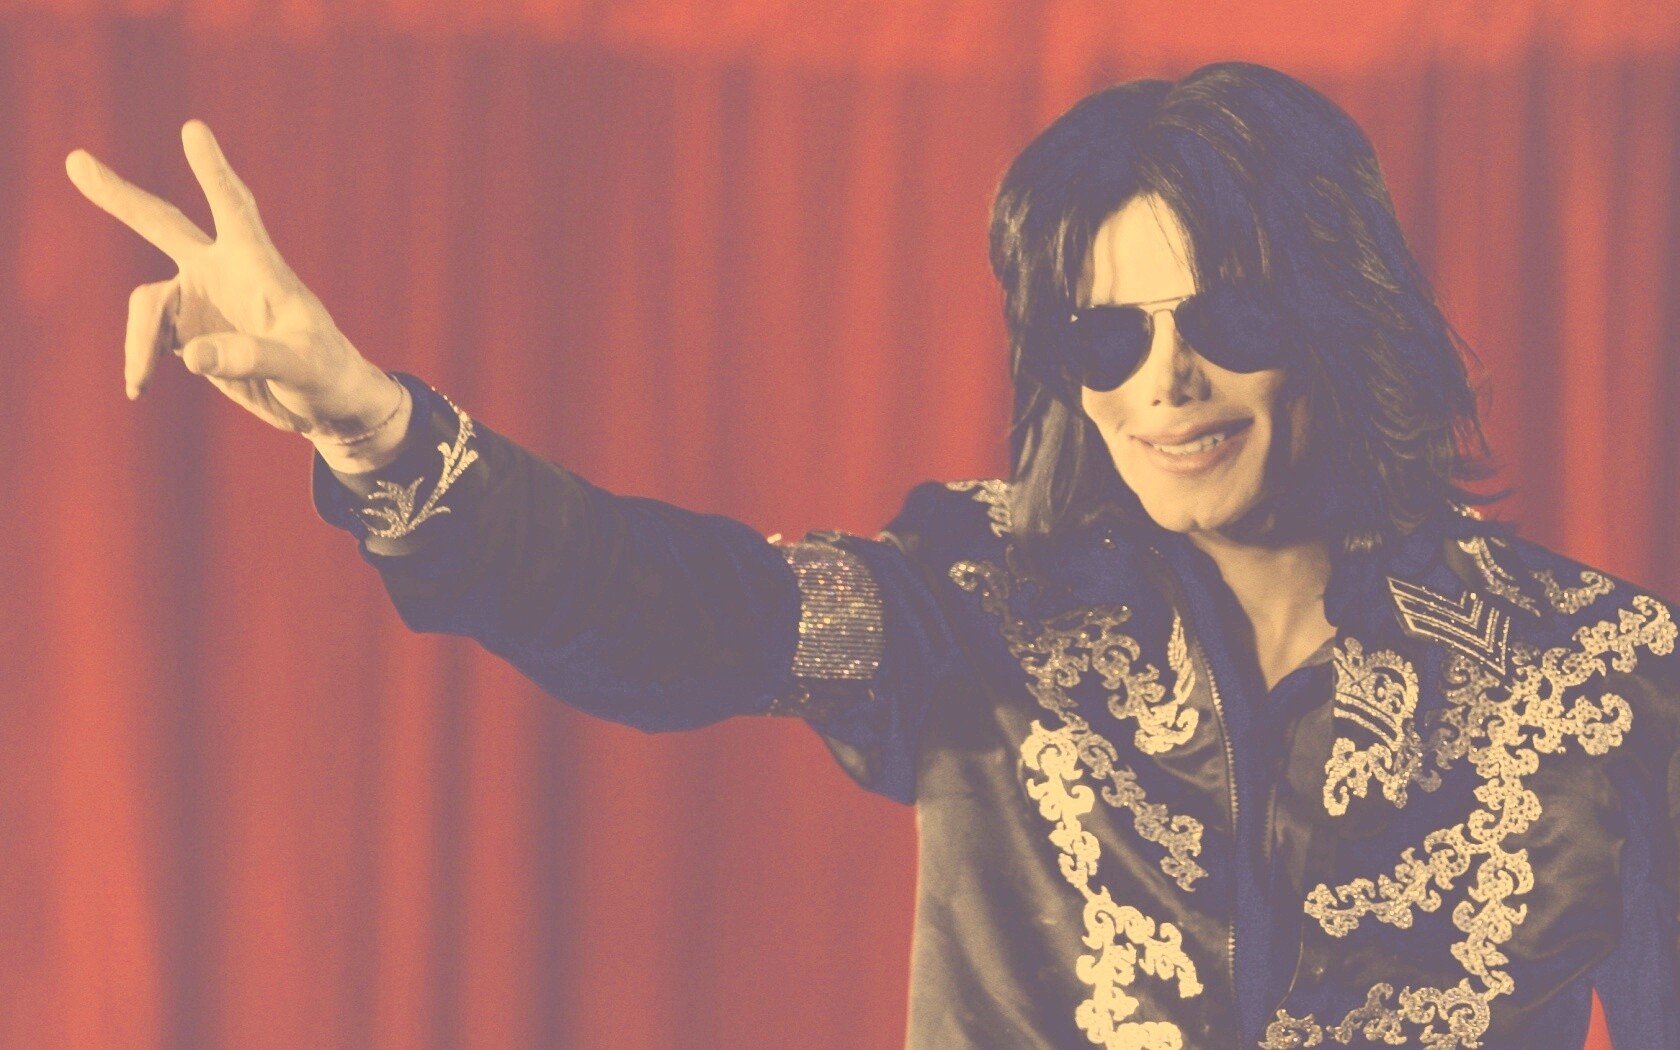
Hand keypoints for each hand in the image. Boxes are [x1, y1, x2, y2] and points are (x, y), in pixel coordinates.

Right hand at [67, 120, 404, 458]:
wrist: (322, 400)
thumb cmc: (325, 373)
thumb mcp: (299, 367)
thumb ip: (251, 357)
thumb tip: (191, 354)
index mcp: (257, 264)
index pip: (234, 208)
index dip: (213, 171)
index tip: (194, 129)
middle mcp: (222, 271)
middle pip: (165, 224)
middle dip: (121, 197)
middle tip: (75, 161)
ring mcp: (201, 298)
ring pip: (147, 303)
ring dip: (138, 341)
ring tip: (139, 381)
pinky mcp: (189, 329)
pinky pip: (147, 337)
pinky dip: (139, 360)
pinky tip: (137, 388)